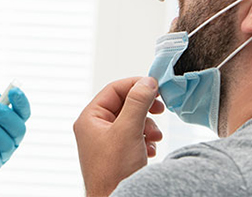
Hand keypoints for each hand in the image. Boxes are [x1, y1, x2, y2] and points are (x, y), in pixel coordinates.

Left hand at [73, 77, 164, 196]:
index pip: (114, 90)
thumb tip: (147, 81)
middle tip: (161, 109)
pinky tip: (150, 150)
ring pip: (131, 121)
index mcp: (90, 118)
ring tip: (155, 137)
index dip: (136, 85)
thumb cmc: (114, 171)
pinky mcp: (117, 155)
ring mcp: (106, 142)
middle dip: (144, 108)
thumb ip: (138, 102)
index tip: (156, 87)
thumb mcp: (128, 130)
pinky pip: (133, 137)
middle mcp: (96, 128)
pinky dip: (145, 140)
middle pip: (124, 105)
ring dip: (147, 126)